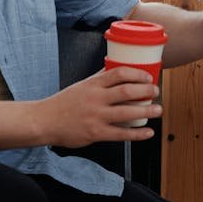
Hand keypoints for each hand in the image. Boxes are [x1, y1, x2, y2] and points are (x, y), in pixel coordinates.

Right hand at [38, 66, 160, 147]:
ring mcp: (96, 117)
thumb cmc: (64, 102)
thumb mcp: (82, 85)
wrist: (43, 121)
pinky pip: (121, 134)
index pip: (120, 73)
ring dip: (147, 111)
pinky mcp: (95, 133)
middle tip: (156, 91)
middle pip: (127, 92)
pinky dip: (137, 134)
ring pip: (127, 113)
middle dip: (147, 91)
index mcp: (93, 84)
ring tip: (158, 110)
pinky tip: (148, 132)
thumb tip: (117, 67)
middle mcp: (96, 99)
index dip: (138, 73)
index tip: (149, 76)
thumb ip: (100, 78)